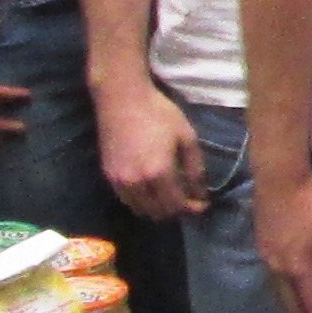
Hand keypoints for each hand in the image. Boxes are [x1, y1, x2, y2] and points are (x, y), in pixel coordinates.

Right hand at [93, 78, 206, 220]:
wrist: (122, 99)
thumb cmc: (159, 113)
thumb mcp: (187, 137)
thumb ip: (195, 169)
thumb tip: (200, 194)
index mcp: (159, 172)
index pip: (176, 206)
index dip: (192, 209)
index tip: (203, 205)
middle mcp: (137, 182)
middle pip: (158, 213)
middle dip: (177, 211)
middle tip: (189, 201)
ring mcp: (119, 181)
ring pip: (141, 210)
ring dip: (158, 210)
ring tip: (171, 198)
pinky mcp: (108, 176)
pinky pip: (127, 201)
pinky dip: (141, 202)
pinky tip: (151, 191)